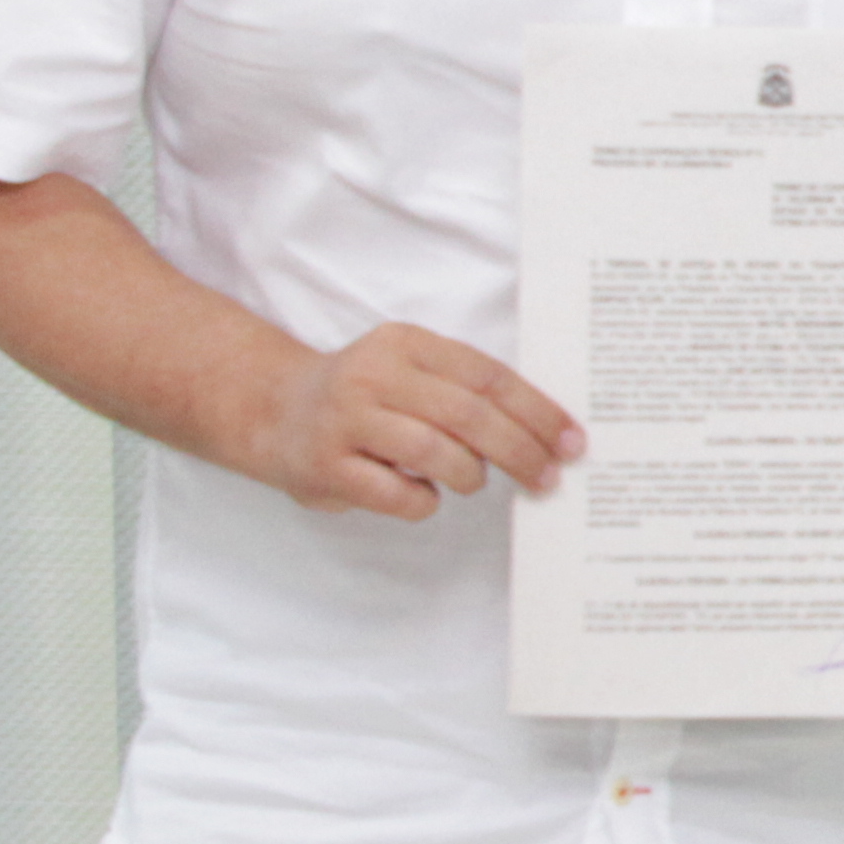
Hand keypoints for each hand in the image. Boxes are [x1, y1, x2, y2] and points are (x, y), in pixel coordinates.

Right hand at [235, 323, 581, 517]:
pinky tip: (421, 493)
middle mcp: (373, 374)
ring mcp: (345, 420)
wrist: (272, 411)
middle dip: (521, 451)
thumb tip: (546, 434)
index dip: (538, 411)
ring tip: (472, 481)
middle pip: (470, 415)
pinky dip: (424, 501)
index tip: (572, 442)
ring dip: (470, 476)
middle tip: (547, 478)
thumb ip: (465, 390)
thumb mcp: (411, 371)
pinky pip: (399, 494)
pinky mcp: (326, 465)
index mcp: (405, 343)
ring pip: (437, 453)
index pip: (489, 376)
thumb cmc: (365, 398)